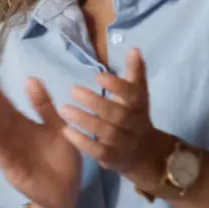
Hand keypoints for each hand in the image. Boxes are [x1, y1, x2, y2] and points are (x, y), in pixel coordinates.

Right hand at [0, 75, 82, 207]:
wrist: (66, 192)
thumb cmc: (61, 159)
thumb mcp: (58, 127)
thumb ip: (45, 106)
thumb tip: (30, 79)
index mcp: (23, 126)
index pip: (6, 107)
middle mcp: (13, 137)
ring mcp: (10, 152)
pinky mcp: (12, 168)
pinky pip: (0, 152)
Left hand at [55, 49, 178, 192]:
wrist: (145, 154)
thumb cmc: (133, 117)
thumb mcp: (136, 97)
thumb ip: (134, 74)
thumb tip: (133, 49)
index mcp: (139, 107)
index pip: (133, 95)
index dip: (118, 86)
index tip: (98, 75)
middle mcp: (134, 125)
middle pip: (118, 115)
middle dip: (96, 102)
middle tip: (73, 89)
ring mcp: (124, 143)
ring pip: (107, 132)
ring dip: (85, 120)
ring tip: (62, 109)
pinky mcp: (112, 158)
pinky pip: (97, 151)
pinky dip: (82, 141)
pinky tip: (64, 131)